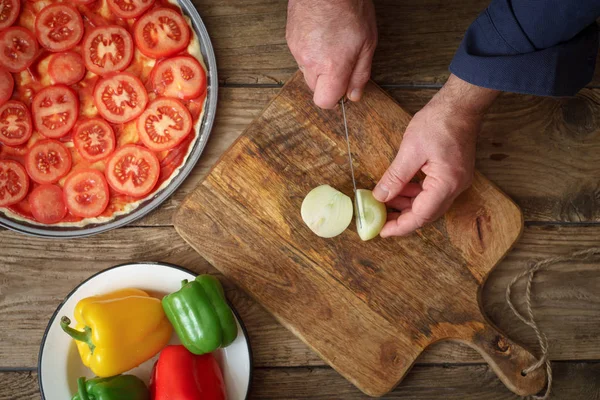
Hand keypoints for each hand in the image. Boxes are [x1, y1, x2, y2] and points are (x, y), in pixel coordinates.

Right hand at [286, 0, 376, 107]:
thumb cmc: (350, 8)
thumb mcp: (367, 43)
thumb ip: (360, 74)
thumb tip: (354, 95)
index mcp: (332, 67)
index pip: (325, 101)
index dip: (335, 98)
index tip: (343, 88)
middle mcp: (311, 63)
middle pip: (316, 89)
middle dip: (328, 81)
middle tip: (341, 62)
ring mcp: (297, 51)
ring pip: (307, 72)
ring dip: (318, 66)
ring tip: (331, 45)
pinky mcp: (290, 40)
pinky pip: (300, 56)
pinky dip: (310, 52)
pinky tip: (321, 36)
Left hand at [373, 74, 499, 236]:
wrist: (460, 105)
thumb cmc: (438, 122)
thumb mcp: (410, 150)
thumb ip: (395, 177)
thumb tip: (380, 196)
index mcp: (446, 183)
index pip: (422, 215)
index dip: (401, 226)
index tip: (383, 231)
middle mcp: (455, 187)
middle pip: (427, 213)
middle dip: (402, 218)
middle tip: (380, 219)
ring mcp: (457, 181)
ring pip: (429, 203)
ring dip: (408, 205)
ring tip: (386, 202)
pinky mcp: (453, 174)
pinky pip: (433, 192)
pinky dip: (416, 194)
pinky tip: (401, 189)